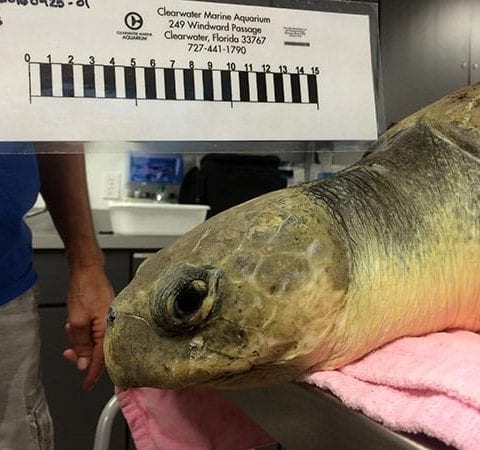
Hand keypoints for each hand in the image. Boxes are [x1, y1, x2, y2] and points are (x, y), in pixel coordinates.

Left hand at [62, 265, 113, 390]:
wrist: (88, 269)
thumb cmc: (85, 290)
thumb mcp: (77, 321)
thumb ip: (81, 346)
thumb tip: (84, 365)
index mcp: (109, 329)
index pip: (103, 360)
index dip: (92, 374)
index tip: (86, 386)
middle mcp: (114, 326)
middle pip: (100, 352)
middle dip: (83, 355)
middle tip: (69, 354)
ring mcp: (112, 319)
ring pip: (97, 341)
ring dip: (82, 342)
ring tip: (70, 332)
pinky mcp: (108, 314)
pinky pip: (97, 331)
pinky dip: (85, 333)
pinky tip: (76, 326)